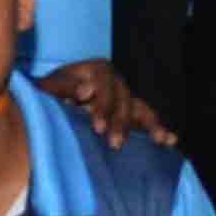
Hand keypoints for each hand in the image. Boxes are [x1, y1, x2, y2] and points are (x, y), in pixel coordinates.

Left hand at [41, 56, 176, 147]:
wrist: (48, 105)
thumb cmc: (45, 96)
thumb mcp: (48, 88)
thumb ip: (63, 87)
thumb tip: (86, 91)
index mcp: (94, 70)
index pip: (104, 83)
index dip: (103, 104)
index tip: (97, 126)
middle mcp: (113, 81)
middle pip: (123, 98)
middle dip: (121, 122)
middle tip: (114, 144)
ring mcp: (123, 98)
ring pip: (139, 109)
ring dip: (149, 125)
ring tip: (159, 139)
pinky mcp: (128, 115)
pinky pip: (145, 120)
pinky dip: (157, 129)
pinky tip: (170, 140)